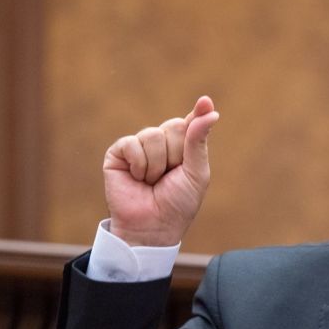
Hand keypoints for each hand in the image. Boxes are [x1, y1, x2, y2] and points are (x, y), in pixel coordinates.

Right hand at [103, 96, 219, 245]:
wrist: (152, 227)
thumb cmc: (177, 204)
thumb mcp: (196, 172)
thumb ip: (198, 140)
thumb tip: (210, 109)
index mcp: (183, 147)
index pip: (192, 123)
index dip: (199, 113)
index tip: (206, 101)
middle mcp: (162, 143)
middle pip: (174, 126)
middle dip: (175, 154)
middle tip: (169, 176)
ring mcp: (139, 147)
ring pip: (153, 135)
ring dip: (156, 165)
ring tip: (152, 182)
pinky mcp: (118, 153)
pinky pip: (132, 143)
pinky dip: (139, 165)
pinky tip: (136, 179)